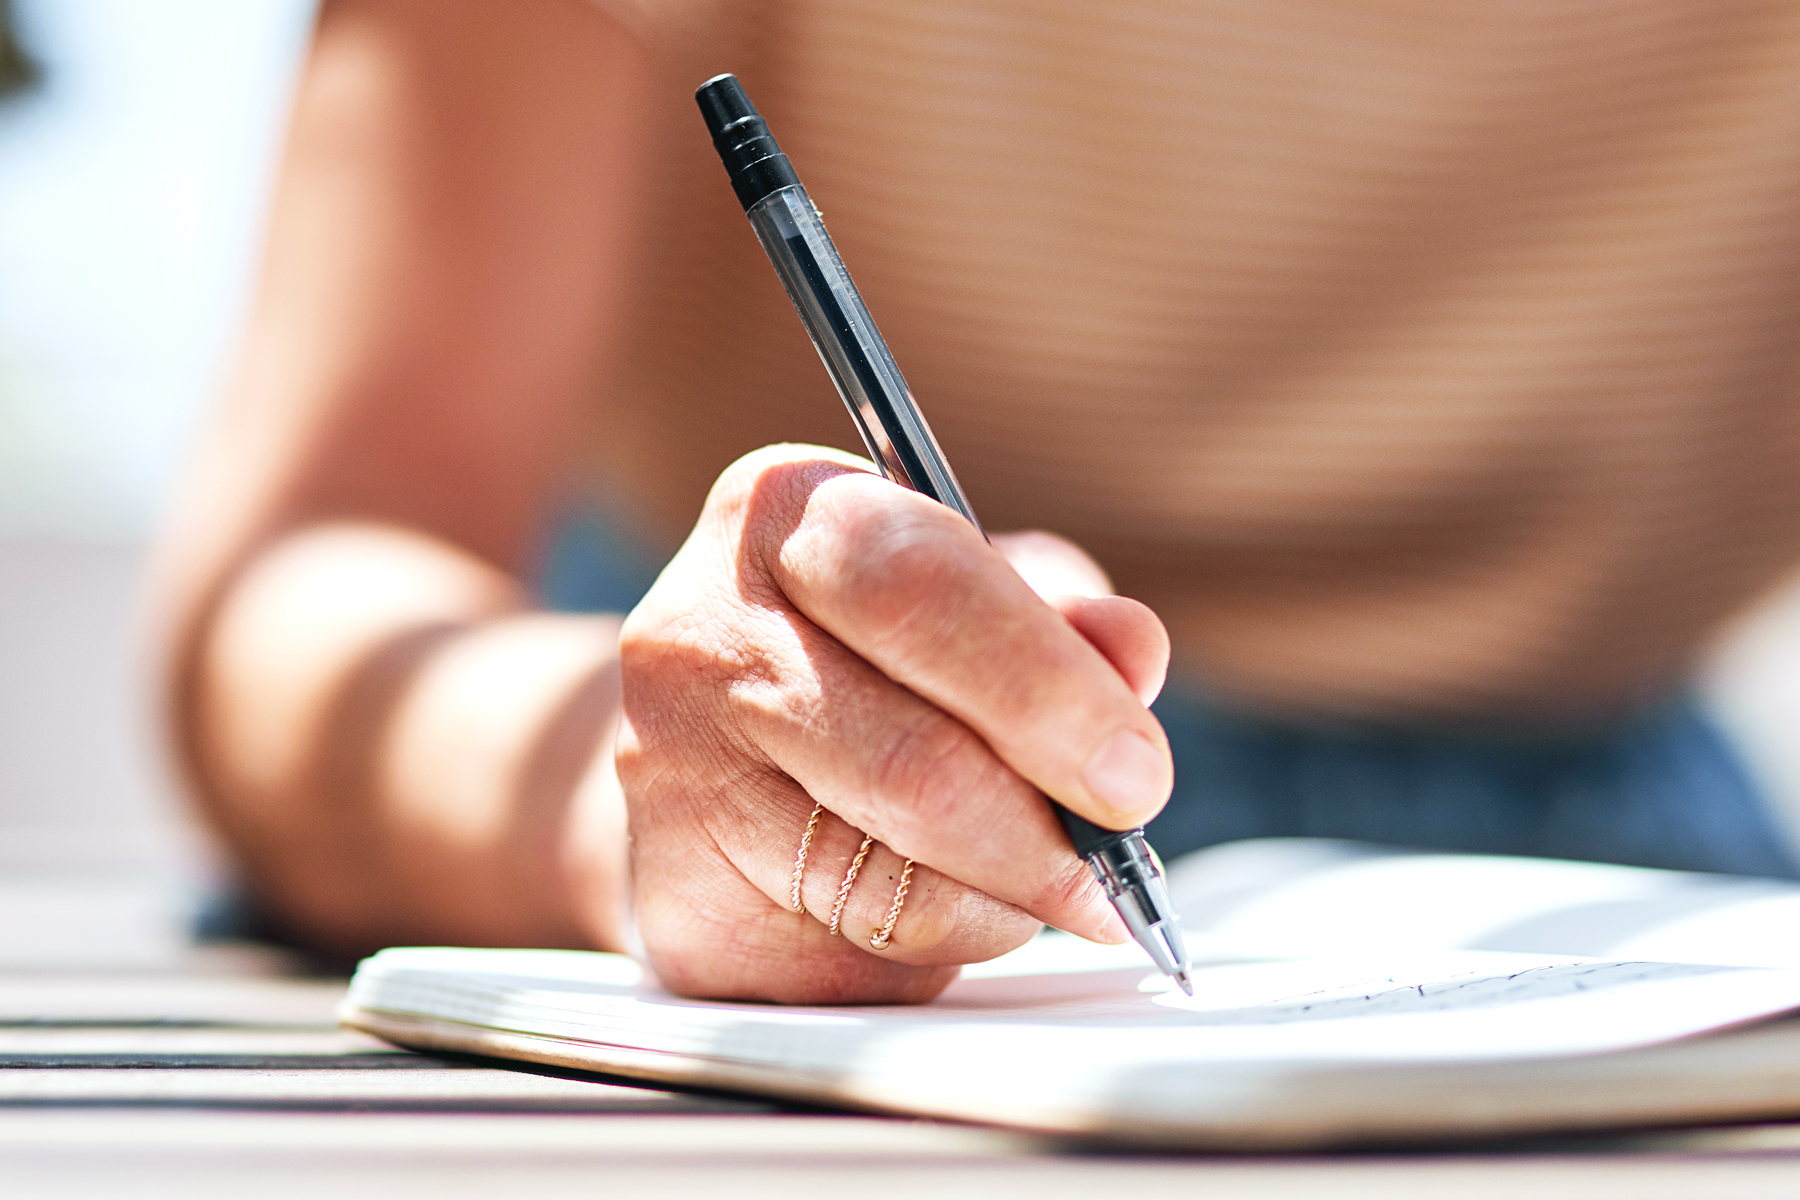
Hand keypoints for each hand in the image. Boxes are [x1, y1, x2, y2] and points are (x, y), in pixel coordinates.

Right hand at [616, 445, 1172, 1002]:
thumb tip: (1132, 651)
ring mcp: (668, 775)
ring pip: (895, 882)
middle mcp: (703, 633)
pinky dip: (938, 949)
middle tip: (1117, 869)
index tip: (1135, 773)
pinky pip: (860, 958)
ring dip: (1003, 902)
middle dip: (1047, 832)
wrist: (707, 760)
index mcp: (786, 512)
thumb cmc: (865, 660)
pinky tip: (931, 906)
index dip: (1047, 689)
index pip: (921, 589)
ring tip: (1027, 878)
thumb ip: (1059, 618)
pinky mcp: (680, 905)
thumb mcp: (972, 596)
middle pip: (913, 763)